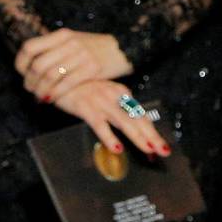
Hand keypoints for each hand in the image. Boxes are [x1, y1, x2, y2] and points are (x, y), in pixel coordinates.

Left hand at [15, 27, 132, 102]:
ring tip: (40, 96)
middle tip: (30, 89)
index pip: (30, 47)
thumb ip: (54, 49)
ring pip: (51, 76)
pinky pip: (66, 84)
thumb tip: (30, 64)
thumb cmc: (94, 48)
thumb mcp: (73, 41)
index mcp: (61, 35)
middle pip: (39, 65)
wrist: (123, 48)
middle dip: (30, 81)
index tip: (22, 73)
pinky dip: (56, 94)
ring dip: (41, 90)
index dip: (21, 63)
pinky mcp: (92, 68)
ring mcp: (81, 55)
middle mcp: (70, 43)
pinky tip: (52, 98)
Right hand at [52, 78, 170, 157]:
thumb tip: (128, 126)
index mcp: (120, 93)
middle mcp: (114, 96)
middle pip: (137, 119)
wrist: (57, 70)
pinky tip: (117, 148)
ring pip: (123, 122)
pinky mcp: (85, 106)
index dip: (151, 131)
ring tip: (148, 149)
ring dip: (137, 137)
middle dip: (152, 136)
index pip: (140, 114)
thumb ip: (114, 107)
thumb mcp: (101, 93)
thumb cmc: (80, 85)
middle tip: (164, 151)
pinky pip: (99, 124)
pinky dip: (109, 136)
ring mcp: (100, 101)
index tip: (160, 146)